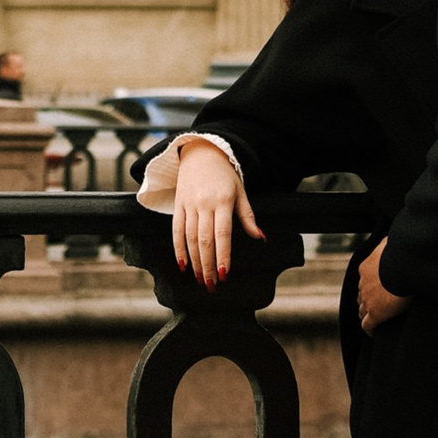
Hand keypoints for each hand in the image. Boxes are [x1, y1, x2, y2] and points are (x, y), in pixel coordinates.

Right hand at [170, 141, 261, 290]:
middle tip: (212, 285)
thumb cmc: (225, 176)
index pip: (222, 234)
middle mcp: (204, 204)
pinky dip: (178, 249)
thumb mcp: (240, 192)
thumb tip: (261, 238)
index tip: (224, 274)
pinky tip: (183, 265)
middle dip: (208, 265)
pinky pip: (176, 230)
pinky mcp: (178, 205)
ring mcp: (189, 204)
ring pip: (190, 238)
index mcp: (223, 201)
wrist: (201, 152)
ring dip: (195, 262)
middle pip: (204, 240)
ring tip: (200, 279)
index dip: (223, 255)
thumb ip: (248, 217)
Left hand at [356, 247, 409, 331]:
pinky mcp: (375, 314)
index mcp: (365, 268)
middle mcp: (363, 284)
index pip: (364, 280)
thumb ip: (388, 243)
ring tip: (375, 318)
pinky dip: (369, 329)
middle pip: (362, 295)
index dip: (370, 286)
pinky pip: (367, 325)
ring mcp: (367, 300)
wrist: (404, 267)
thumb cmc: (401, 254)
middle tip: (378, 304)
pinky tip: (374, 332)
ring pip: (362, 310)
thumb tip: (389, 237)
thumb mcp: (391, 243)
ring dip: (367, 314)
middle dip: (367, 300)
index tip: (378, 289)